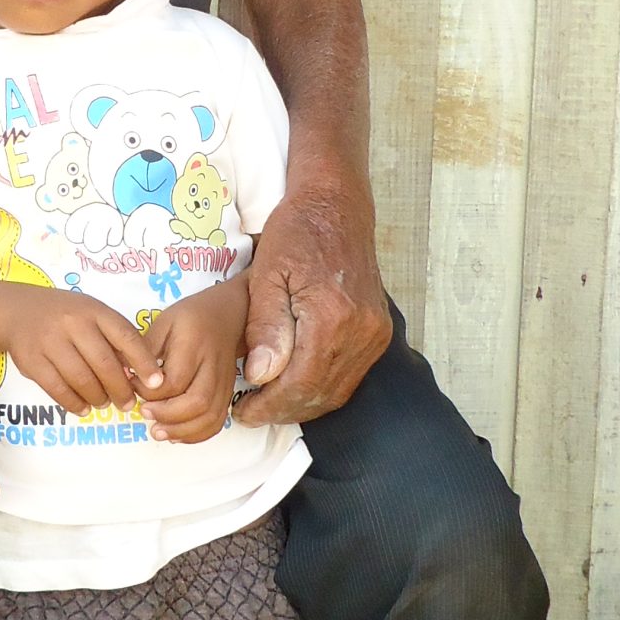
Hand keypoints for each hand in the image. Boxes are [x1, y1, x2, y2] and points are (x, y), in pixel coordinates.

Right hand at [3, 290, 164, 417]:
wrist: (18, 311)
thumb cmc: (65, 315)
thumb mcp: (92, 314)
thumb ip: (114, 339)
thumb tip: (139, 374)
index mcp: (94, 311)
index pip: (126, 337)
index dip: (144, 362)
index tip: (157, 383)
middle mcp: (73, 323)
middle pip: (104, 363)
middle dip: (120, 389)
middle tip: (128, 404)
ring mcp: (50, 342)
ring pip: (81, 379)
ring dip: (98, 397)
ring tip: (104, 403)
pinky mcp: (32, 361)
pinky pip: (57, 389)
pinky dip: (73, 403)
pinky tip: (83, 407)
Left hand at [139, 279, 249, 443]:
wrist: (226, 316)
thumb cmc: (189, 318)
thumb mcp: (162, 323)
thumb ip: (145, 350)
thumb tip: (124, 376)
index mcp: (193, 344)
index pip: (175, 379)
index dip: (150, 391)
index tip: (133, 386)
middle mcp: (213, 365)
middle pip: (197, 402)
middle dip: (168, 415)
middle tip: (144, 413)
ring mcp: (224, 382)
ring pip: (210, 416)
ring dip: (181, 430)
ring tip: (157, 431)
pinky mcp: (228, 393)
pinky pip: (217, 421)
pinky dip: (197, 434)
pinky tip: (176, 434)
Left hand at [232, 177, 391, 426]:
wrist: (337, 207)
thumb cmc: (296, 233)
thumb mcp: (267, 275)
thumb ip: (266, 327)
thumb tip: (260, 376)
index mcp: (332, 318)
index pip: (299, 384)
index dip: (268, 406)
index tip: (240, 412)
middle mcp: (362, 332)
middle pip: (320, 394)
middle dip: (282, 410)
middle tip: (248, 412)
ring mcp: (375, 334)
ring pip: (337, 391)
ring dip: (302, 404)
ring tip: (267, 402)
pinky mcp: (378, 332)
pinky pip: (350, 376)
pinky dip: (321, 387)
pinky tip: (294, 384)